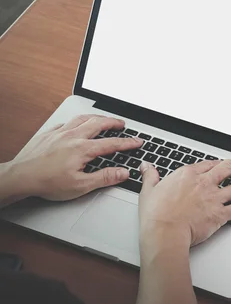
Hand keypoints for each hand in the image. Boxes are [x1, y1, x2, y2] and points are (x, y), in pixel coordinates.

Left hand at [2, 114, 142, 201]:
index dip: (127, 142)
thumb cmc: (47, 182)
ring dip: (97, 117)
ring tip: (104, 119)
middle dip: (113, 122)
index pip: (112, 143)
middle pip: (99, 123)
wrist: (20, 177)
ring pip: (83, 118)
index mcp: (82, 149)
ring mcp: (60, 133)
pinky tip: (78, 124)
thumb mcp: (80, 186)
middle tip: (123, 124)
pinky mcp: (49, 133)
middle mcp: (72, 137)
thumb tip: (123, 173)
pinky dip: (77, 121)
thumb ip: (104, 177)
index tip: (137, 141)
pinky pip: (67, 122)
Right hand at [138, 159, 230, 249]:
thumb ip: (150, 176)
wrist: (165, 232)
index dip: (215, 164)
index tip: (219, 165)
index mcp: (187, 175)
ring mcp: (214, 198)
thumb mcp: (149, 190)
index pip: (207, 165)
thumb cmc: (156, 215)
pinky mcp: (219, 214)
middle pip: (226, 170)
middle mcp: (204, 183)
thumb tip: (147, 166)